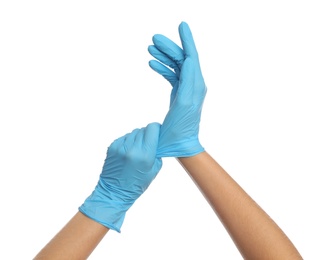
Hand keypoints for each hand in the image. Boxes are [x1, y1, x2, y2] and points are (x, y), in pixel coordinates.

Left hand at [79, 122, 161, 231]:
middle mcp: (132, 148)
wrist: (114, 192)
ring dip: (138, 138)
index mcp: (145, 155)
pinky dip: (129, 142)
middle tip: (148, 145)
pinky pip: (125, 137)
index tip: (158, 133)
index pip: (152, 128)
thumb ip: (157, 152)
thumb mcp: (154, 170)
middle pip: (143, 129)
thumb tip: (157, 138)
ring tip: (138, 150)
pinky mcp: (112, 146)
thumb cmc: (136, 184)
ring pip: (134, 132)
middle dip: (148, 135)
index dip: (156, 129)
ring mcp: (120, 147)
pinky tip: (129, 152)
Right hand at [148, 21, 206, 156]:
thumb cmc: (181, 128)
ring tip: (150, 48)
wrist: (180, 145)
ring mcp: (187, 89)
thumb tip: (190, 59)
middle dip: (169, 47)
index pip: (192, 56)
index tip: (182, 24)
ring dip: (164, 56)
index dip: (187, 40)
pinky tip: (152, 64)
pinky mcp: (180, 94)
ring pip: (176, 66)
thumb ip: (189, 81)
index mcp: (196, 84)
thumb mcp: (185, 103)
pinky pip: (172, 76)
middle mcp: (194, 84)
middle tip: (153, 38)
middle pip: (182, 59)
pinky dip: (163, 68)